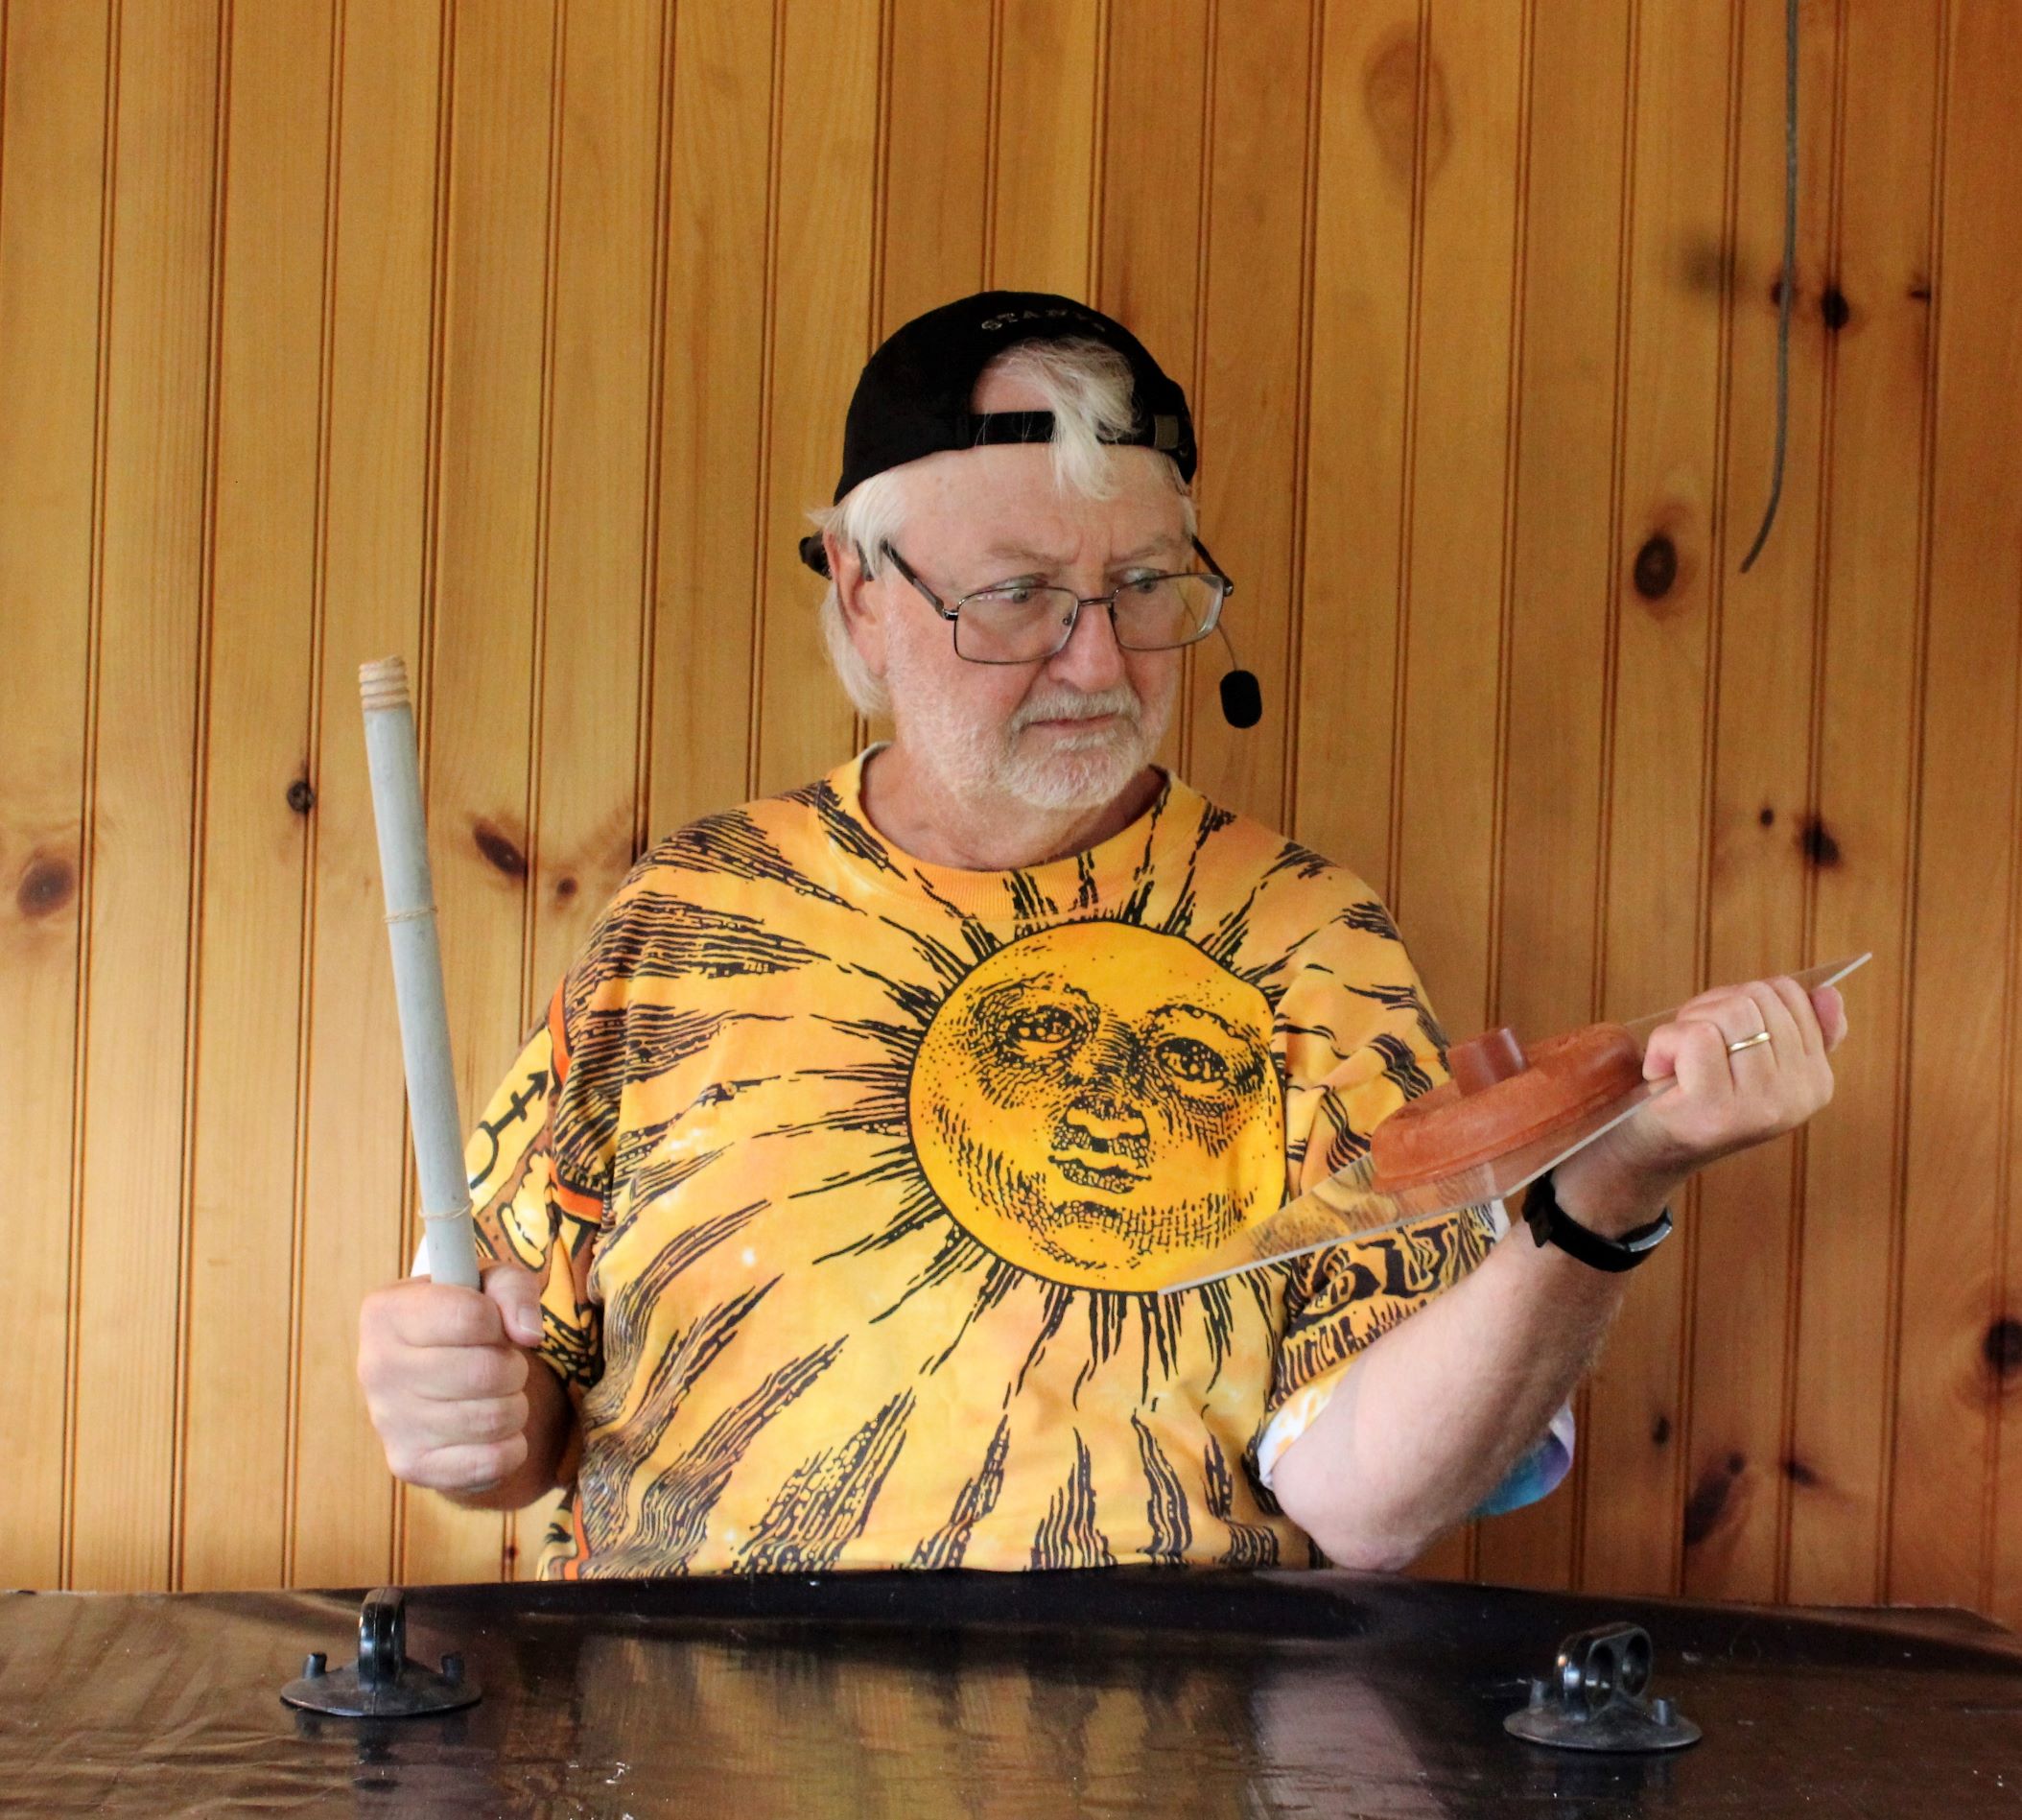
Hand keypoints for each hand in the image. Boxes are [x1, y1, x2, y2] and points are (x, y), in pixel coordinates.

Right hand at [358, 1260, 544, 1494]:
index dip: (499, 1321)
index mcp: (386, 1313)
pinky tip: (490, 1431)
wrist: (432, 1381)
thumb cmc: (463, 1324)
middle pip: (488, 1372)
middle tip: (500, 1364)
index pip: (471, 1316)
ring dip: (514, 1405)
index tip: (491, 1325)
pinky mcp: (410, 1465)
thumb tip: (528, 1335)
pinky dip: (511, 1446)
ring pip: (495, 1418)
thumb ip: (513, 1290)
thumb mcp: (487, 1286)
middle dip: (513, 1366)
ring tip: (493, 1395)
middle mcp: (377, 1368)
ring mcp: (389, 1423)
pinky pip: (492, 1461)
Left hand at [1552, 978, 1847, 1234]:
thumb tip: (1829, 993)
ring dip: (1688, 1024)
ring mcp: (1762, 1106)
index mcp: (1816, 1080)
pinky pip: (1698, 1036)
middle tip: (1689, 1048)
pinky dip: (1665, 1042)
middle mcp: (1799, 1097)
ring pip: (1732, 1013)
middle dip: (1711, 1008)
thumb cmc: (1692, 1091)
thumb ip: (1794, 1029)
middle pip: (1757, 998)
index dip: (1739, 998)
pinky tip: (1660, 1070)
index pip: (1790, 995)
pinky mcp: (1717, 1109)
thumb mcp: (1747, 1058)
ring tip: (1677, 1059)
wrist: (1646, 1147)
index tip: (1719, 1035)